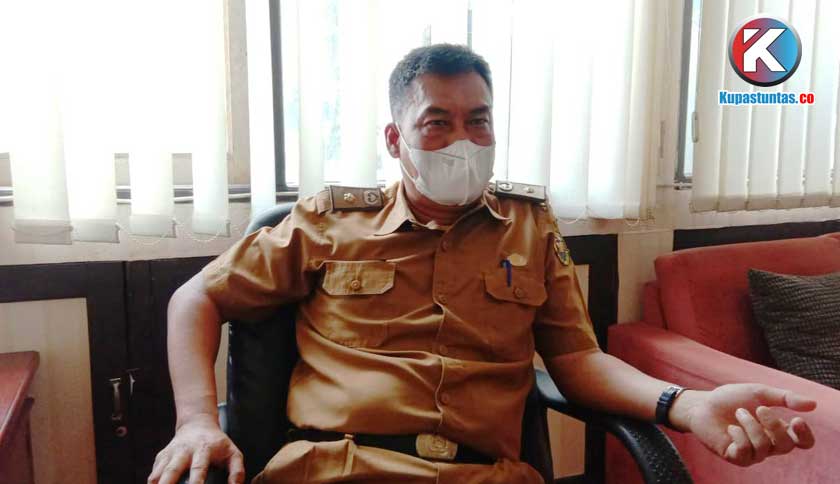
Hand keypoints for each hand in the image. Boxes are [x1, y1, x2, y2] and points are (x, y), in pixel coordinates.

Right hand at [148, 413, 244, 483]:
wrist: (197, 424)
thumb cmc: (218, 444)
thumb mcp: (233, 453)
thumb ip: (237, 471)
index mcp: (203, 449)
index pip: (198, 468)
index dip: (196, 482)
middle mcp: (184, 451)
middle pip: (172, 470)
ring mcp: (170, 454)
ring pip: (158, 474)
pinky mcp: (160, 458)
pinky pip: (153, 475)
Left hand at [670, 384, 815, 466]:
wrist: (702, 404)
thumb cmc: (731, 399)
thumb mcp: (759, 393)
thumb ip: (784, 398)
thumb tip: (813, 404)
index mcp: (777, 429)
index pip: (802, 442)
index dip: (805, 436)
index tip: (796, 420)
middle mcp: (768, 444)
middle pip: (786, 446)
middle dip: (774, 425)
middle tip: (759, 408)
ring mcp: (752, 453)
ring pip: (764, 448)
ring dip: (751, 426)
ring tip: (739, 413)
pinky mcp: (735, 457)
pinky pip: (745, 452)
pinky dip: (739, 436)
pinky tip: (730, 427)